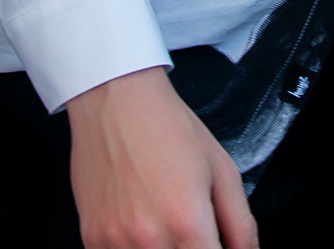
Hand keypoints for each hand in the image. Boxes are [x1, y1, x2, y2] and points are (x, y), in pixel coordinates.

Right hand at [65, 68, 255, 248]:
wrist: (116, 100)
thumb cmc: (168, 128)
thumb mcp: (222, 170)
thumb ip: (240, 225)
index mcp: (187, 221)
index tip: (216, 245)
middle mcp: (149, 238)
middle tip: (193, 234)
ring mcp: (115, 241)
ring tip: (165, 224)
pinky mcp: (92, 238)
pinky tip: (141, 227)